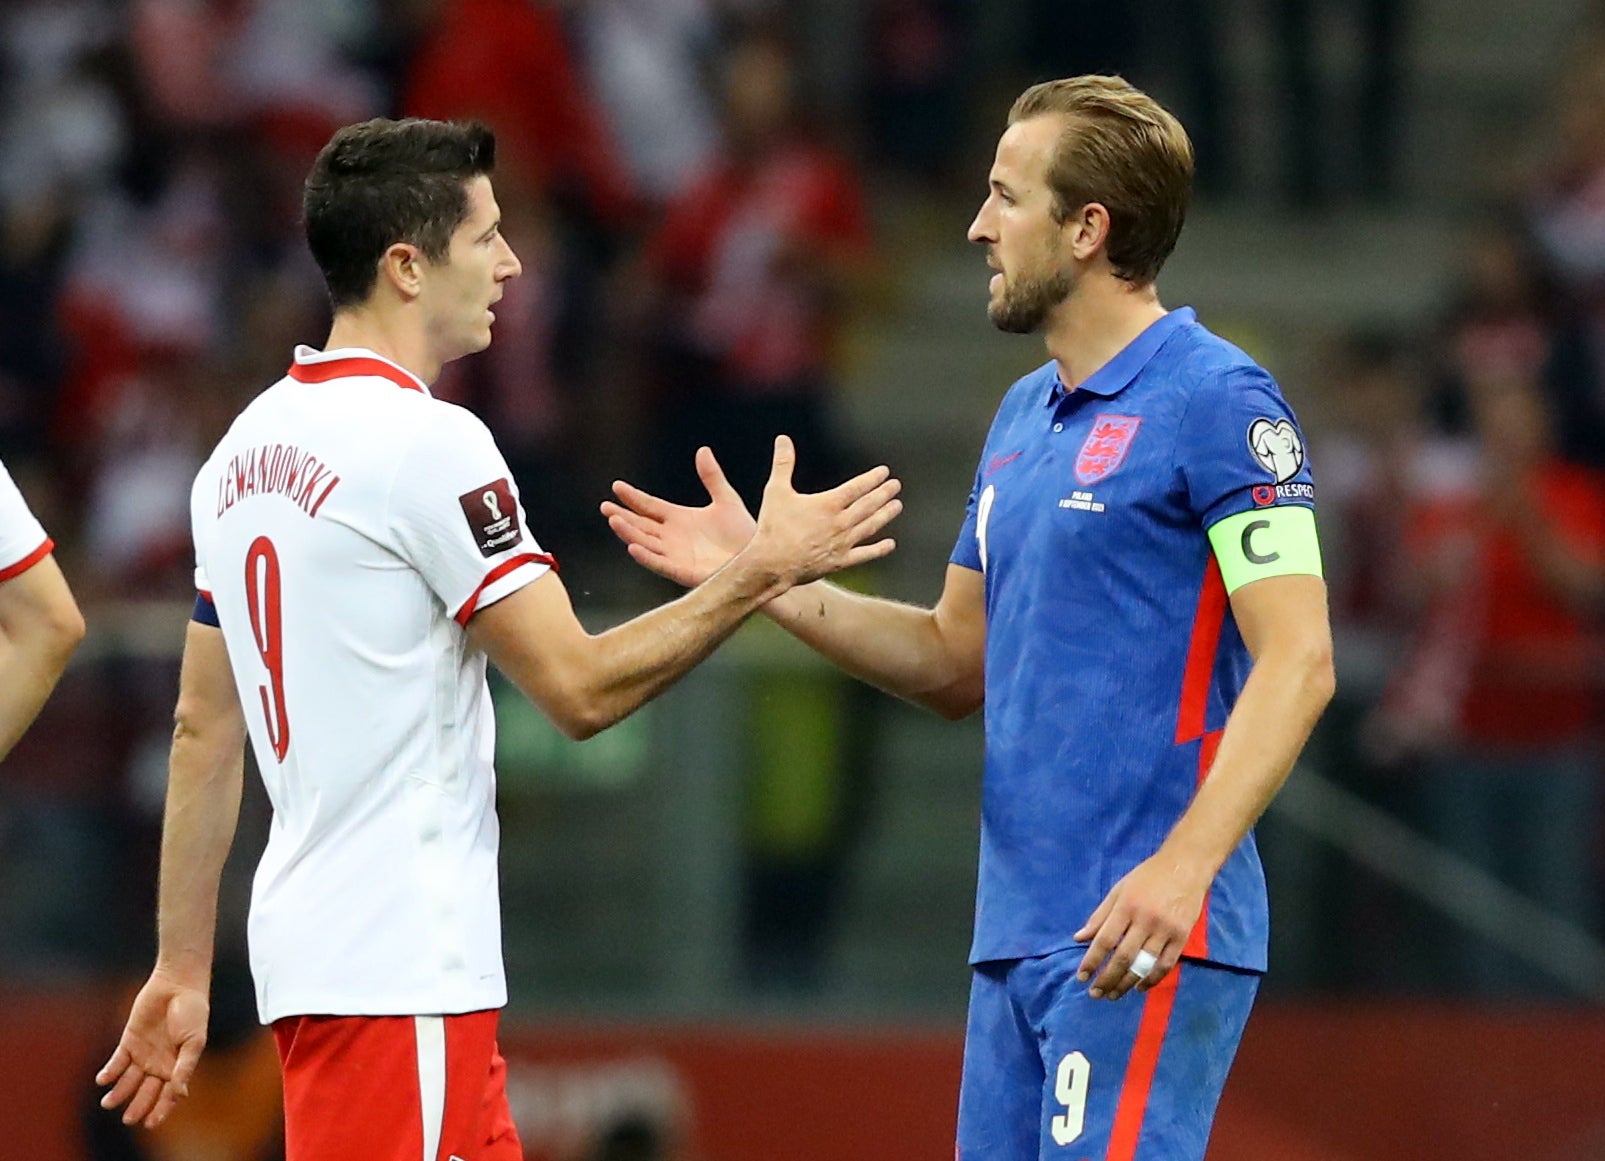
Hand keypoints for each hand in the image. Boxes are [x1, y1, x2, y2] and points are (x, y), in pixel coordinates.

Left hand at [97, 970, 209, 1128]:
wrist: (178, 984)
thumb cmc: (193, 1011)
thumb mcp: (194, 1041)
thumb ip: (185, 1067)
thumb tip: (180, 1094)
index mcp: (177, 1065)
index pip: (168, 1094)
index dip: (160, 1109)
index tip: (150, 1123)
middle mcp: (160, 1063)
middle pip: (146, 1091)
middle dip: (137, 1106)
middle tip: (128, 1119)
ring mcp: (144, 1053)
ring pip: (128, 1081)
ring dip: (119, 1093)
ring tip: (108, 1103)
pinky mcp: (129, 1040)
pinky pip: (117, 1062)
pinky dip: (109, 1072)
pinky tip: (103, 1080)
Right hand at [602, 446, 756, 586]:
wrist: (759, 558)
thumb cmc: (743, 533)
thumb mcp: (726, 499)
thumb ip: (712, 477)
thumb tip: (703, 450)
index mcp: (679, 519)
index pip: (649, 506)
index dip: (633, 497)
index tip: (616, 486)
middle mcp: (672, 537)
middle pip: (641, 525)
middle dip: (622, 517)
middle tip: (605, 507)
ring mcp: (676, 555)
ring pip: (645, 543)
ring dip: (629, 533)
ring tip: (614, 521)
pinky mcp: (683, 571)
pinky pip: (659, 564)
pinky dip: (646, 557)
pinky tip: (632, 547)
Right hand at [740, 435, 900, 587]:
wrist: (772, 565)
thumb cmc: (773, 527)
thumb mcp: (776, 491)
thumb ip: (782, 464)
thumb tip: (782, 439)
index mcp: (828, 504)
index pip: (857, 487)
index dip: (872, 479)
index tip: (885, 472)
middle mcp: (840, 523)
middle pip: (868, 505)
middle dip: (883, 494)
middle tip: (896, 485)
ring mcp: (842, 543)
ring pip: (870, 527)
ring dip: (885, 515)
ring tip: (897, 506)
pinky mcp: (840, 562)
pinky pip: (864, 555)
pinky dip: (879, 549)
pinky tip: (890, 544)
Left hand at [1072, 852, 1211, 1000]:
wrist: (1185, 866)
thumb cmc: (1148, 877)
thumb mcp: (1119, 890)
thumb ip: (1100, 915)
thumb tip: (1079, 938)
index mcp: (1126, 906)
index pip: (1105, 940)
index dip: (1091, 961)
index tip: (1081, 977)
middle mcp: (1145, 920)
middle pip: (1123, 957)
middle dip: (1107, 978)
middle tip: (1095, 994)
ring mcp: (1165, 930)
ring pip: (1144, 964)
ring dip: (1126, 984)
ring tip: (1113, 995)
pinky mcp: (1182, 937)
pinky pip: (1166, 964)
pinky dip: (1152, 980)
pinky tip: (1139, 988)